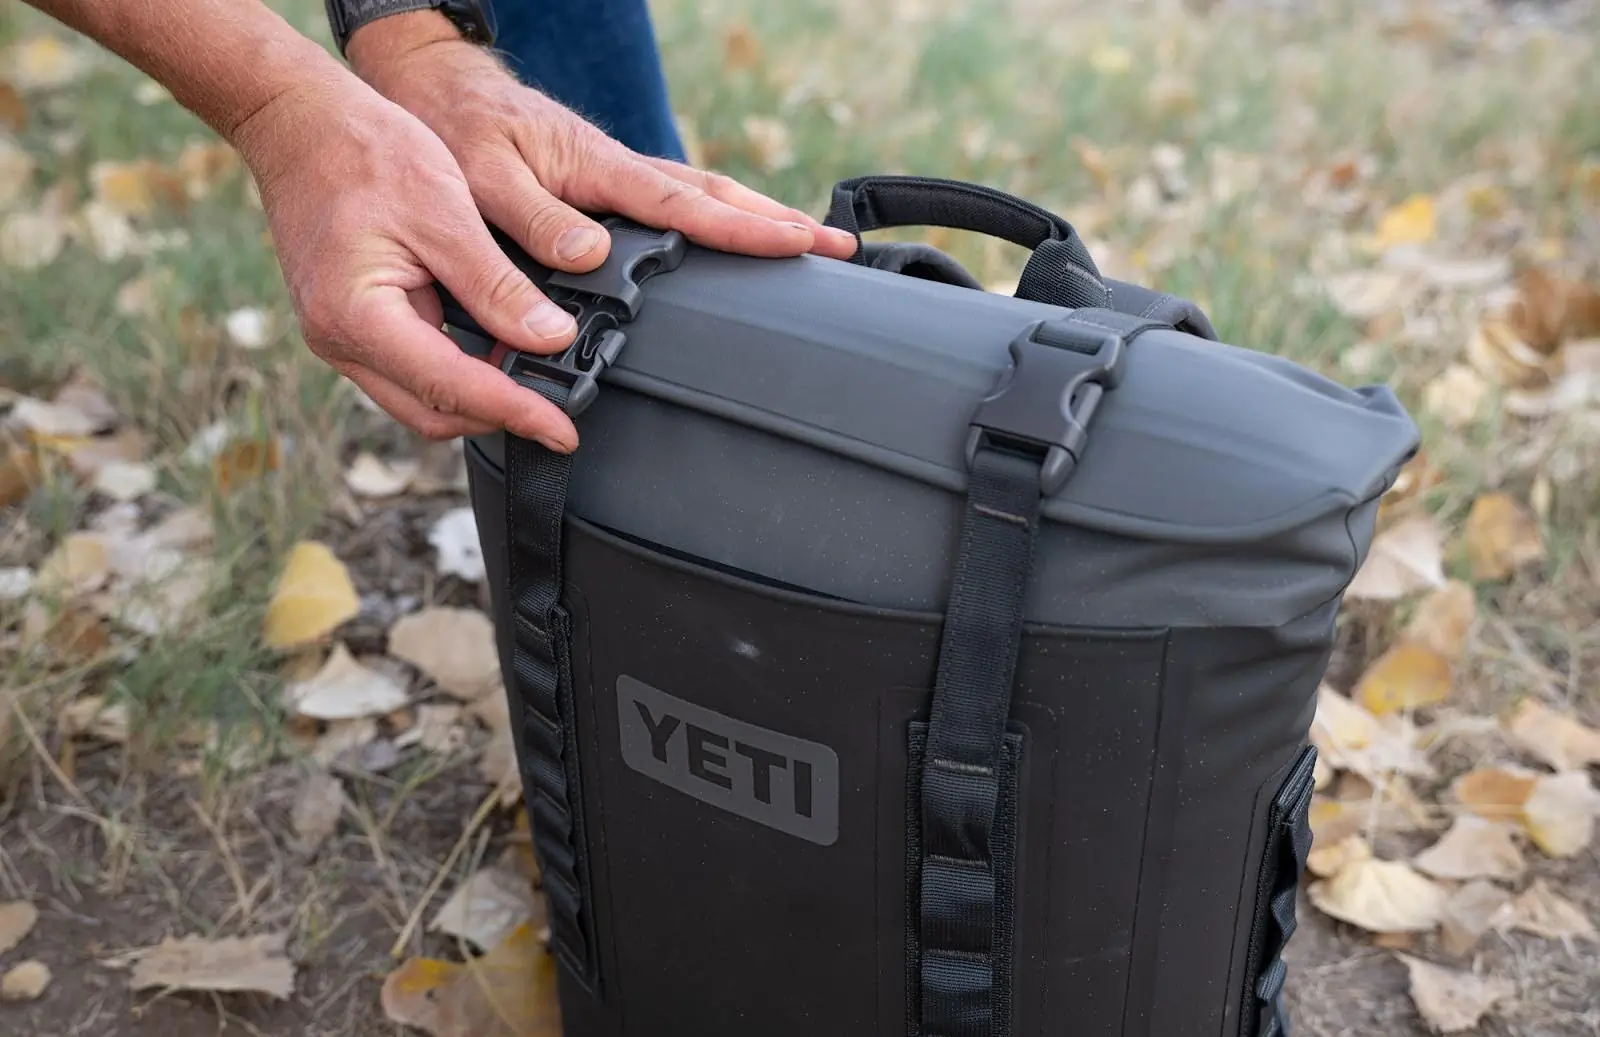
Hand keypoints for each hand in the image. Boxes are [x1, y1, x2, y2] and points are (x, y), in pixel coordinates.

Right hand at [231, 75, 587, 450]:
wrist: (301, 122)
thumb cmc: (363, 152)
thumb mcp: (446, 213)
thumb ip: (497, 285)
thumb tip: (550, 339)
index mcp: (357, 316)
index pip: (451, 389)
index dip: (516, 412)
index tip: (564, 431)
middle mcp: (338, 340)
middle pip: (434, 412)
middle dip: (500, 415)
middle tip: (562, 406)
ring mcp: (339, 336)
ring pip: (421, 399)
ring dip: (479, 396)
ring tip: (537, 378)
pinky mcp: (350, 325)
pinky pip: (411, 369)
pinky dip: (457, 370)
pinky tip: (496, 351)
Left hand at [345, 12, 859, 275]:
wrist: (439, 93)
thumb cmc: (457, 134)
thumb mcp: (483, 179)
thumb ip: (535, 219)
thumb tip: (592, 257)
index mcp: (597, 168)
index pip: (684, 204)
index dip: (742, 231)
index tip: (795, 246)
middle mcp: (618, 170)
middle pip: (716, 197)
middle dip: (778, 222)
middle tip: (837, 249)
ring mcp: (617, 176)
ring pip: (702, 196)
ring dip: (757, 219)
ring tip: (807, 245)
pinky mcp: (606, 184)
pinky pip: (675, 202)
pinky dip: (717, 218)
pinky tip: (734, 237)